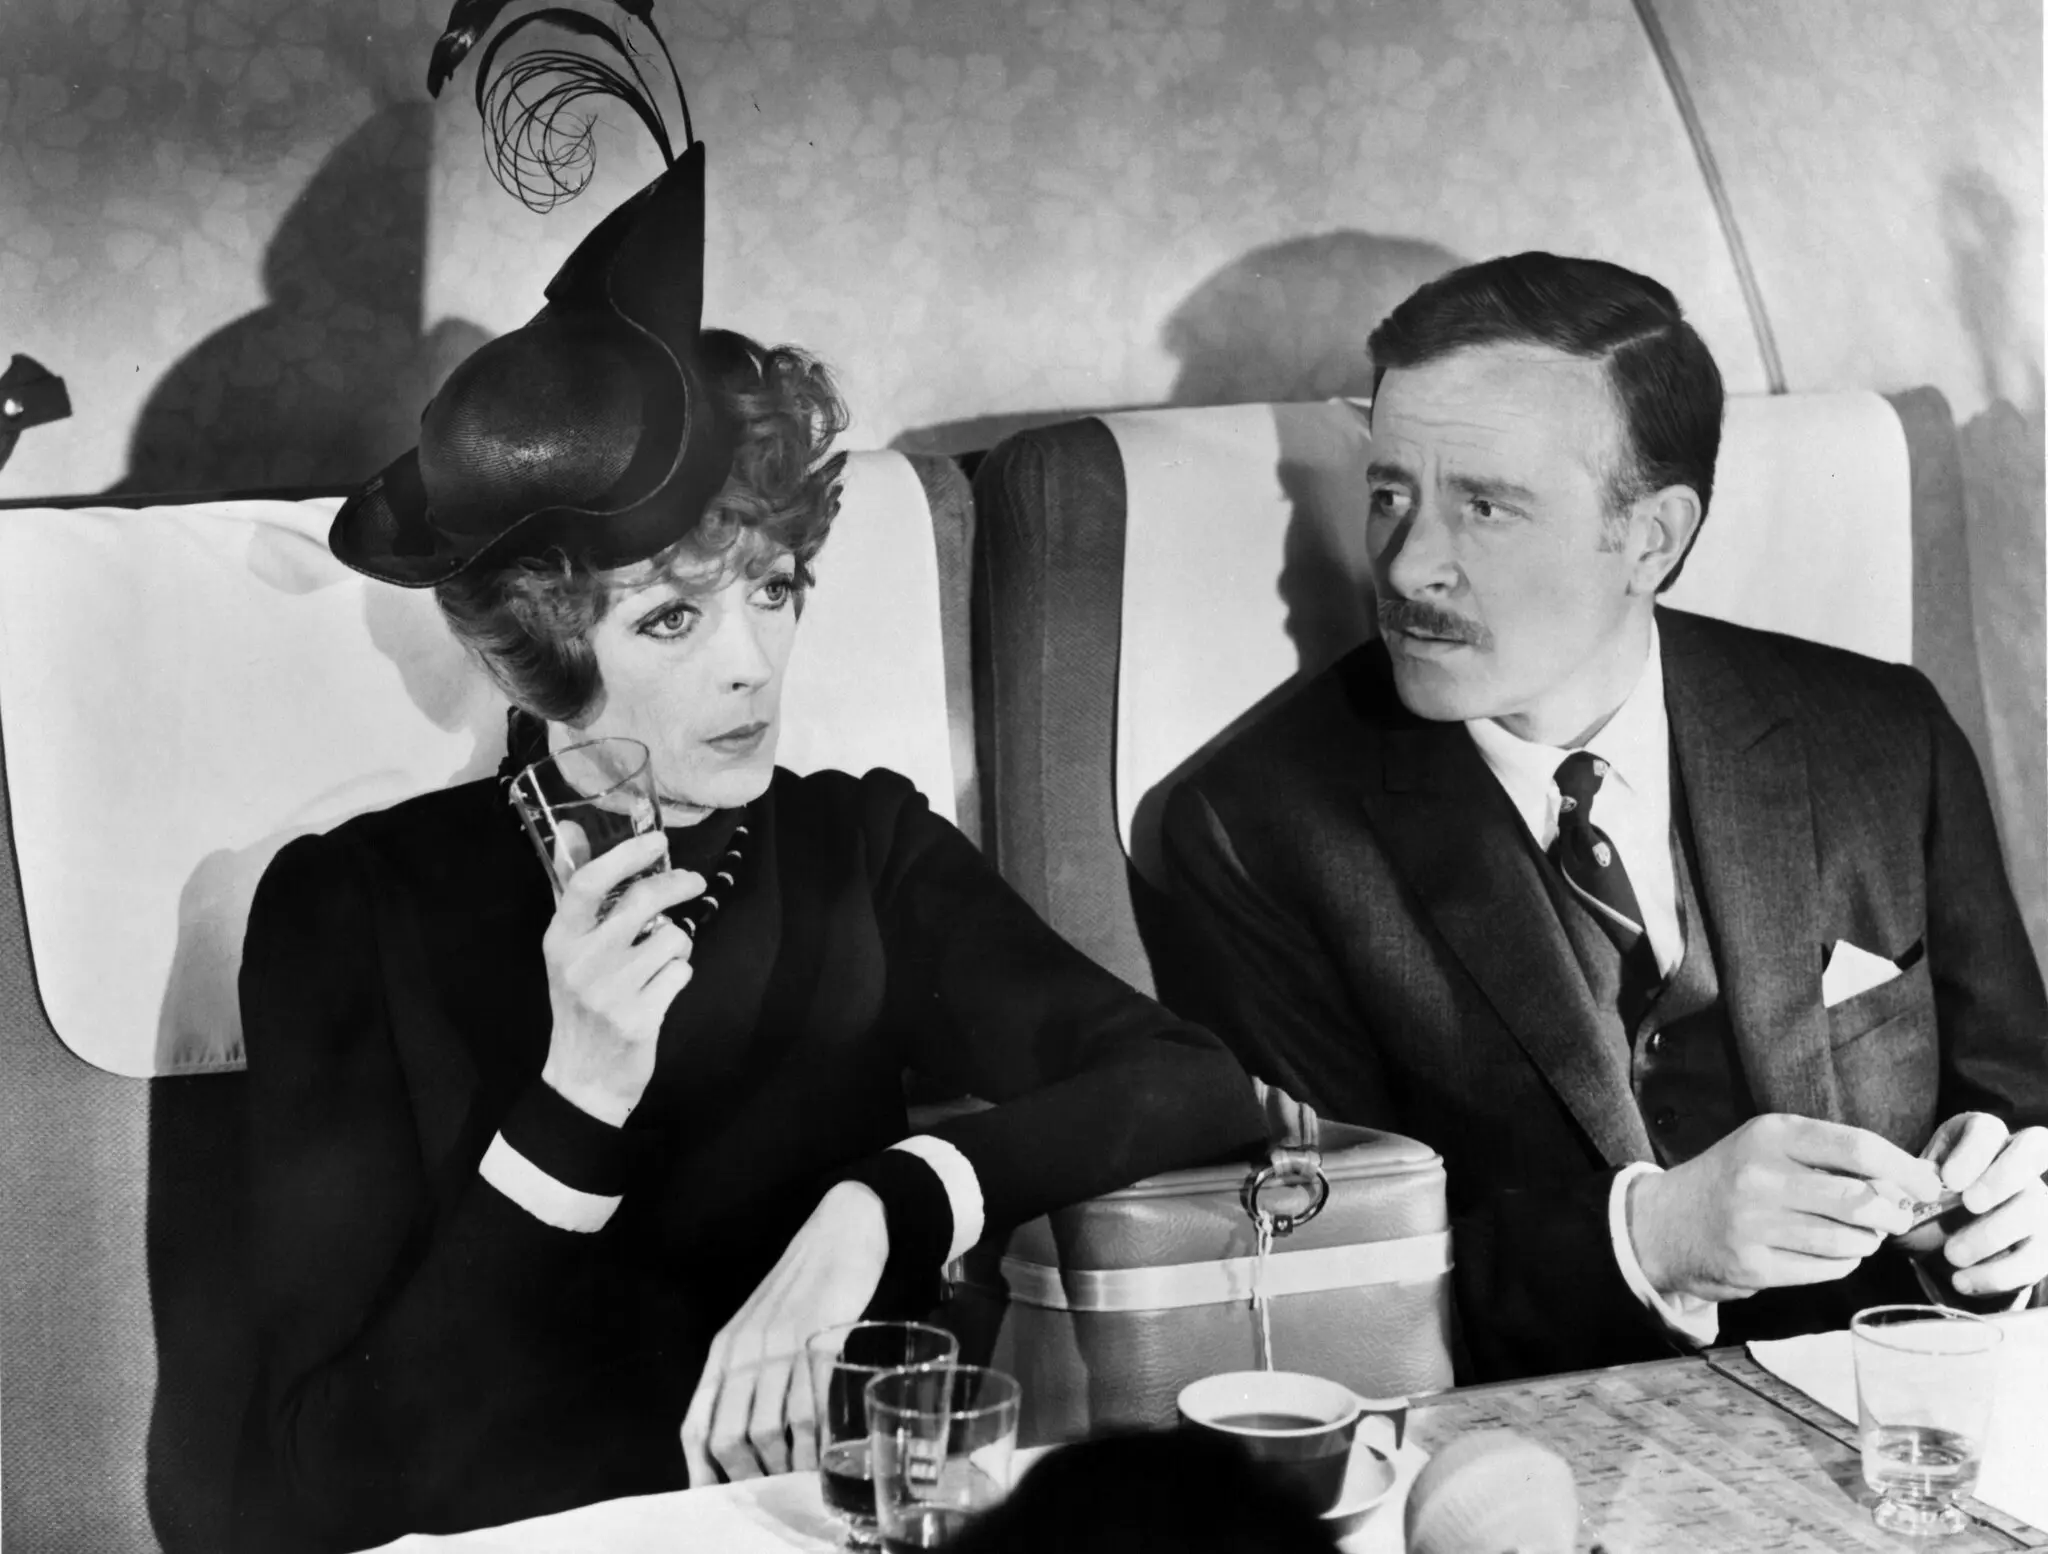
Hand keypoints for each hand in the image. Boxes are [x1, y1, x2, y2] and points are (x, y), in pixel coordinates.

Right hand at [540, 830, 703, 1125]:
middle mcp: (582, 961)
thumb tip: (571, 826)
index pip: (589, 883)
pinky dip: (679, 975)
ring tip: (661, 958)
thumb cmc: (579, 1001)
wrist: (583, 1077)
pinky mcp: (639, 1018)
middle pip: (643, 901)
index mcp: (561, 938)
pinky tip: (661, 988)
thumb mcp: (567, 947)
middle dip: (678, 884)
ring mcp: (611, 992)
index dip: (627, 855)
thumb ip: (572, 888)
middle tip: (694, 881)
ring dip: (678, 941)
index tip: (659, 841)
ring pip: (672, 937)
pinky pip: (681, 973)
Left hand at [680, 1182, 889, 1484]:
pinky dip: (820, 1437)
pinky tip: (830, 1451)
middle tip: (775, 1493)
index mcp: (724, 1350)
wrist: (841, 1228)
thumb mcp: (761, 1328)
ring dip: (788, 1464)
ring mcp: (782, 1342)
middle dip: (750, 1476)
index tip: (720, 1499)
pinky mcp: (821, 1334)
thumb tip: (747, 1440)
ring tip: (805, 1479)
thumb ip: (748, 1374)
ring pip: (770, 1425)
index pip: (696, 1423)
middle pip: (730, 1434)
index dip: (702, 1469)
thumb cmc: (803, 1286)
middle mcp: (745, 1348)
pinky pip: (814, 1400)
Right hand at [1628, 1113, 1940, 1302]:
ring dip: (1868, 1242)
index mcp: (1771, 1135)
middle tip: (1897, 1218)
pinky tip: (1832, 1253)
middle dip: (1893, 1213)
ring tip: (1862, 1235)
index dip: (1905, 1168)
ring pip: (1848, 1240)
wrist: (1663, 1222)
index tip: (1930, 1184)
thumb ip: (1829, 1156)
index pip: (1858, 1147)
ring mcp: (1754, 1224)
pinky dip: (1842, 1263)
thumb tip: (1907, 1181)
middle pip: (1860, 1199)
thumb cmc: (1732, 1179)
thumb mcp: (1769, 1146)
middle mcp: (1760, 1176)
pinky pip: (1825, 1269)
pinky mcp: (1752, 1266)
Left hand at [1908, 1113, 2047, 1298]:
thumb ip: (1908, 1182)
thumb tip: (1901, 1187)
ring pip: (2038, 1208)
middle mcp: (2018, 1162)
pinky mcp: (2043, 1246)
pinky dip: (1999, 1274)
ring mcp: (2038, 1201)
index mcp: (1979, 1137)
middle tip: (1970, 1204)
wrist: (1938, 1243)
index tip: (1949, 1179)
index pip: (1988, 1129)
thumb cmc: (1923, 1200)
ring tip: (1952, 1254)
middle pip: (2034, 1151)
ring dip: (1994, 1234)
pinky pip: (2037, 1260)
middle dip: (2004, 1177)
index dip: (1974, 1151)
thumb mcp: (1910, 1186)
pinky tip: (1963, 1281)